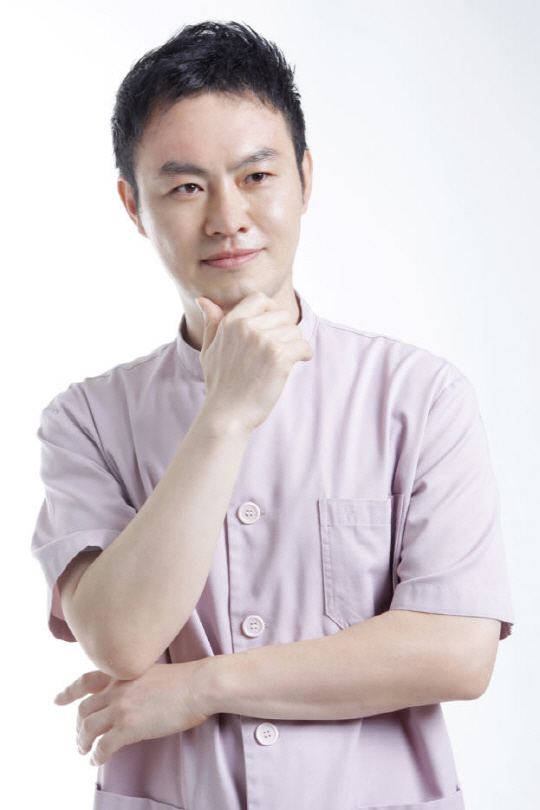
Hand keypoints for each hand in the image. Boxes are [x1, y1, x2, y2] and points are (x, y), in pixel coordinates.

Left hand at [54, 661, 210, 765]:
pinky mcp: (129, 727)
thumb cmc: (186, 679)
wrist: (199, 685)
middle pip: (84, 709)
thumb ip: (136, 680)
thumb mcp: (152, 670)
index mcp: (121, 672)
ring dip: (82, 742)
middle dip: (77, 726)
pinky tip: (97, 760)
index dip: (69, 692)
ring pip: (88, 729)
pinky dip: (96, 755)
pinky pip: (103, 746)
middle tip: (79, 737)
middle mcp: (116, 688)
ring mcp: (121, 708)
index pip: (85, 681)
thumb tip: (133, 694)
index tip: (58, 700)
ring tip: (84, 752)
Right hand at [197, 291, 312, 429]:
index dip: (270, 310)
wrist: (227, 414)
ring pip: (295, 330)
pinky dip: (305, 354)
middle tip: (279, 350)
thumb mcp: (209, 350)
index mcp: (231, 322)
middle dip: (284, 331)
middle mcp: (247, 327)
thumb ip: (211, 323)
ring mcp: (264, 341)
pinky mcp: (279, 357)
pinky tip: (297, 363)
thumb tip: (202, 299)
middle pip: (281, 315)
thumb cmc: (220, 384)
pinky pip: (303, 345)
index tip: (273, 327)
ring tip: (286, 360)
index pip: (259, 299)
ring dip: (294, 344)